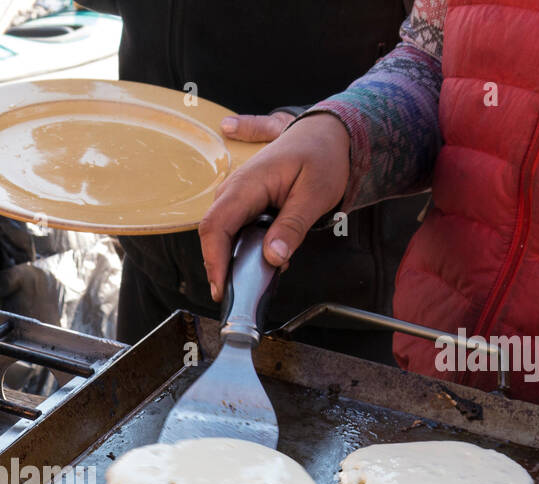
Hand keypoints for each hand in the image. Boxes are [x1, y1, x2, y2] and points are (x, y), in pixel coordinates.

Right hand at [199, 112, 350, 300]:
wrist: (325, 133)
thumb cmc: (322, 156)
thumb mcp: (315, 193)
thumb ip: (293, 227)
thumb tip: (273, 258)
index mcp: (247, 184)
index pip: (216, 226)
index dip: (214, 261)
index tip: (223, 288)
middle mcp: (234, 189)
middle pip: (213, 235)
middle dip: (221, 267)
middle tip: (239, 294)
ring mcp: (236, 196)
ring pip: (222, 235)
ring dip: (235, 259)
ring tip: (260, 276)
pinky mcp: (243, 203)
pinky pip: (235, 231)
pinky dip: (245, 249)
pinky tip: (267, 259)